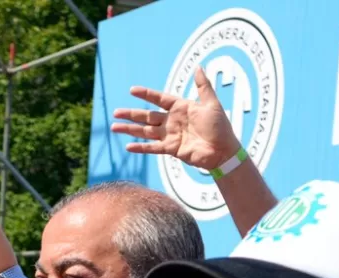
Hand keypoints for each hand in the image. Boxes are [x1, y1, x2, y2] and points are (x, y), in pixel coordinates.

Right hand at [111, 67, 240, 169]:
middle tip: (116, 112)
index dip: (146, 94)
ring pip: (146, 131)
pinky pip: (153, 148)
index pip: (160, 99)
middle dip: (131, 114)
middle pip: (148, 116)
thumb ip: (203, 86)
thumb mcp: (211, 104)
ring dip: (130, 129)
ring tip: (115, 127)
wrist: (223, 150)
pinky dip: (140, 148)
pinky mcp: (171, 149)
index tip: (132, 90)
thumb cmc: (220, 127)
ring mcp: (170, 136)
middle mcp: (172, 121)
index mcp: (181, 108)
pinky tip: (128, 147)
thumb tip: (198, 67)